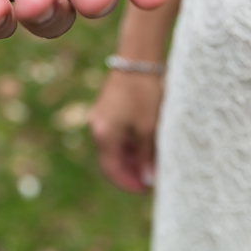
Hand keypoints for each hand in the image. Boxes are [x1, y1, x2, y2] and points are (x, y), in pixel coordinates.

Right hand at [89, 70, 162, 192]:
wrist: (137, 61)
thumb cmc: (143, 94)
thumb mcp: (148, 129)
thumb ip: (147, 156)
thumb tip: (148, 179)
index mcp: (104, 136)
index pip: (112, 170)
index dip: (129, 183)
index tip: (147, 189)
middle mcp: (97, 128)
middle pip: (111, 159)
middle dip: (131, 171)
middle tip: (152, 177)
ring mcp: (101, 117)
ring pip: (114, 146)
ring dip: (131, 157)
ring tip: (152, 161)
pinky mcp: (107, 109)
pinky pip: (116, 133)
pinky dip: (129, 143)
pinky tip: (146, 143)